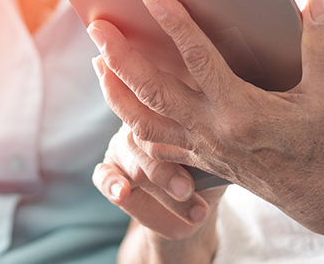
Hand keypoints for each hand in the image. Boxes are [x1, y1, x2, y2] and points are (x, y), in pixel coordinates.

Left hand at [88, 0, 323, 231]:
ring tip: (98, 61)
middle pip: (154, 91)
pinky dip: (131, 122)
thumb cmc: (321, 140)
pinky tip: (120, 101)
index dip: (174, 25)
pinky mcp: (195, 159)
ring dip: (115, 91)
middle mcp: (212, 130)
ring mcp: (199, 147)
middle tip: (97, 26)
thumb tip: (314, 0)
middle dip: (121, 57)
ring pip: (142, 121)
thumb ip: (320, 45)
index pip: (199, 60)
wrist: (316, 194)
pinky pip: (153, 144)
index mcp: (242, 110)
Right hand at [92, 123, 224, 262]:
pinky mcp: (110, 171)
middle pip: (147, 140)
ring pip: (135, 164)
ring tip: (190, 207)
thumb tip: (220, 143)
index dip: (178, 128)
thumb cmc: (209, 176)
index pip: (165, 112)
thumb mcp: (216, 160)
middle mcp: (141, 124)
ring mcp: (123, 147)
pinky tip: (122, 192)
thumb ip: (211, 148)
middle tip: (187, 189)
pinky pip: (103, 175)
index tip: (197, 150)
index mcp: (167, 113)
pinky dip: (111, 183)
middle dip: (168, 169)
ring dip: (161, 188)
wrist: (194, 211)